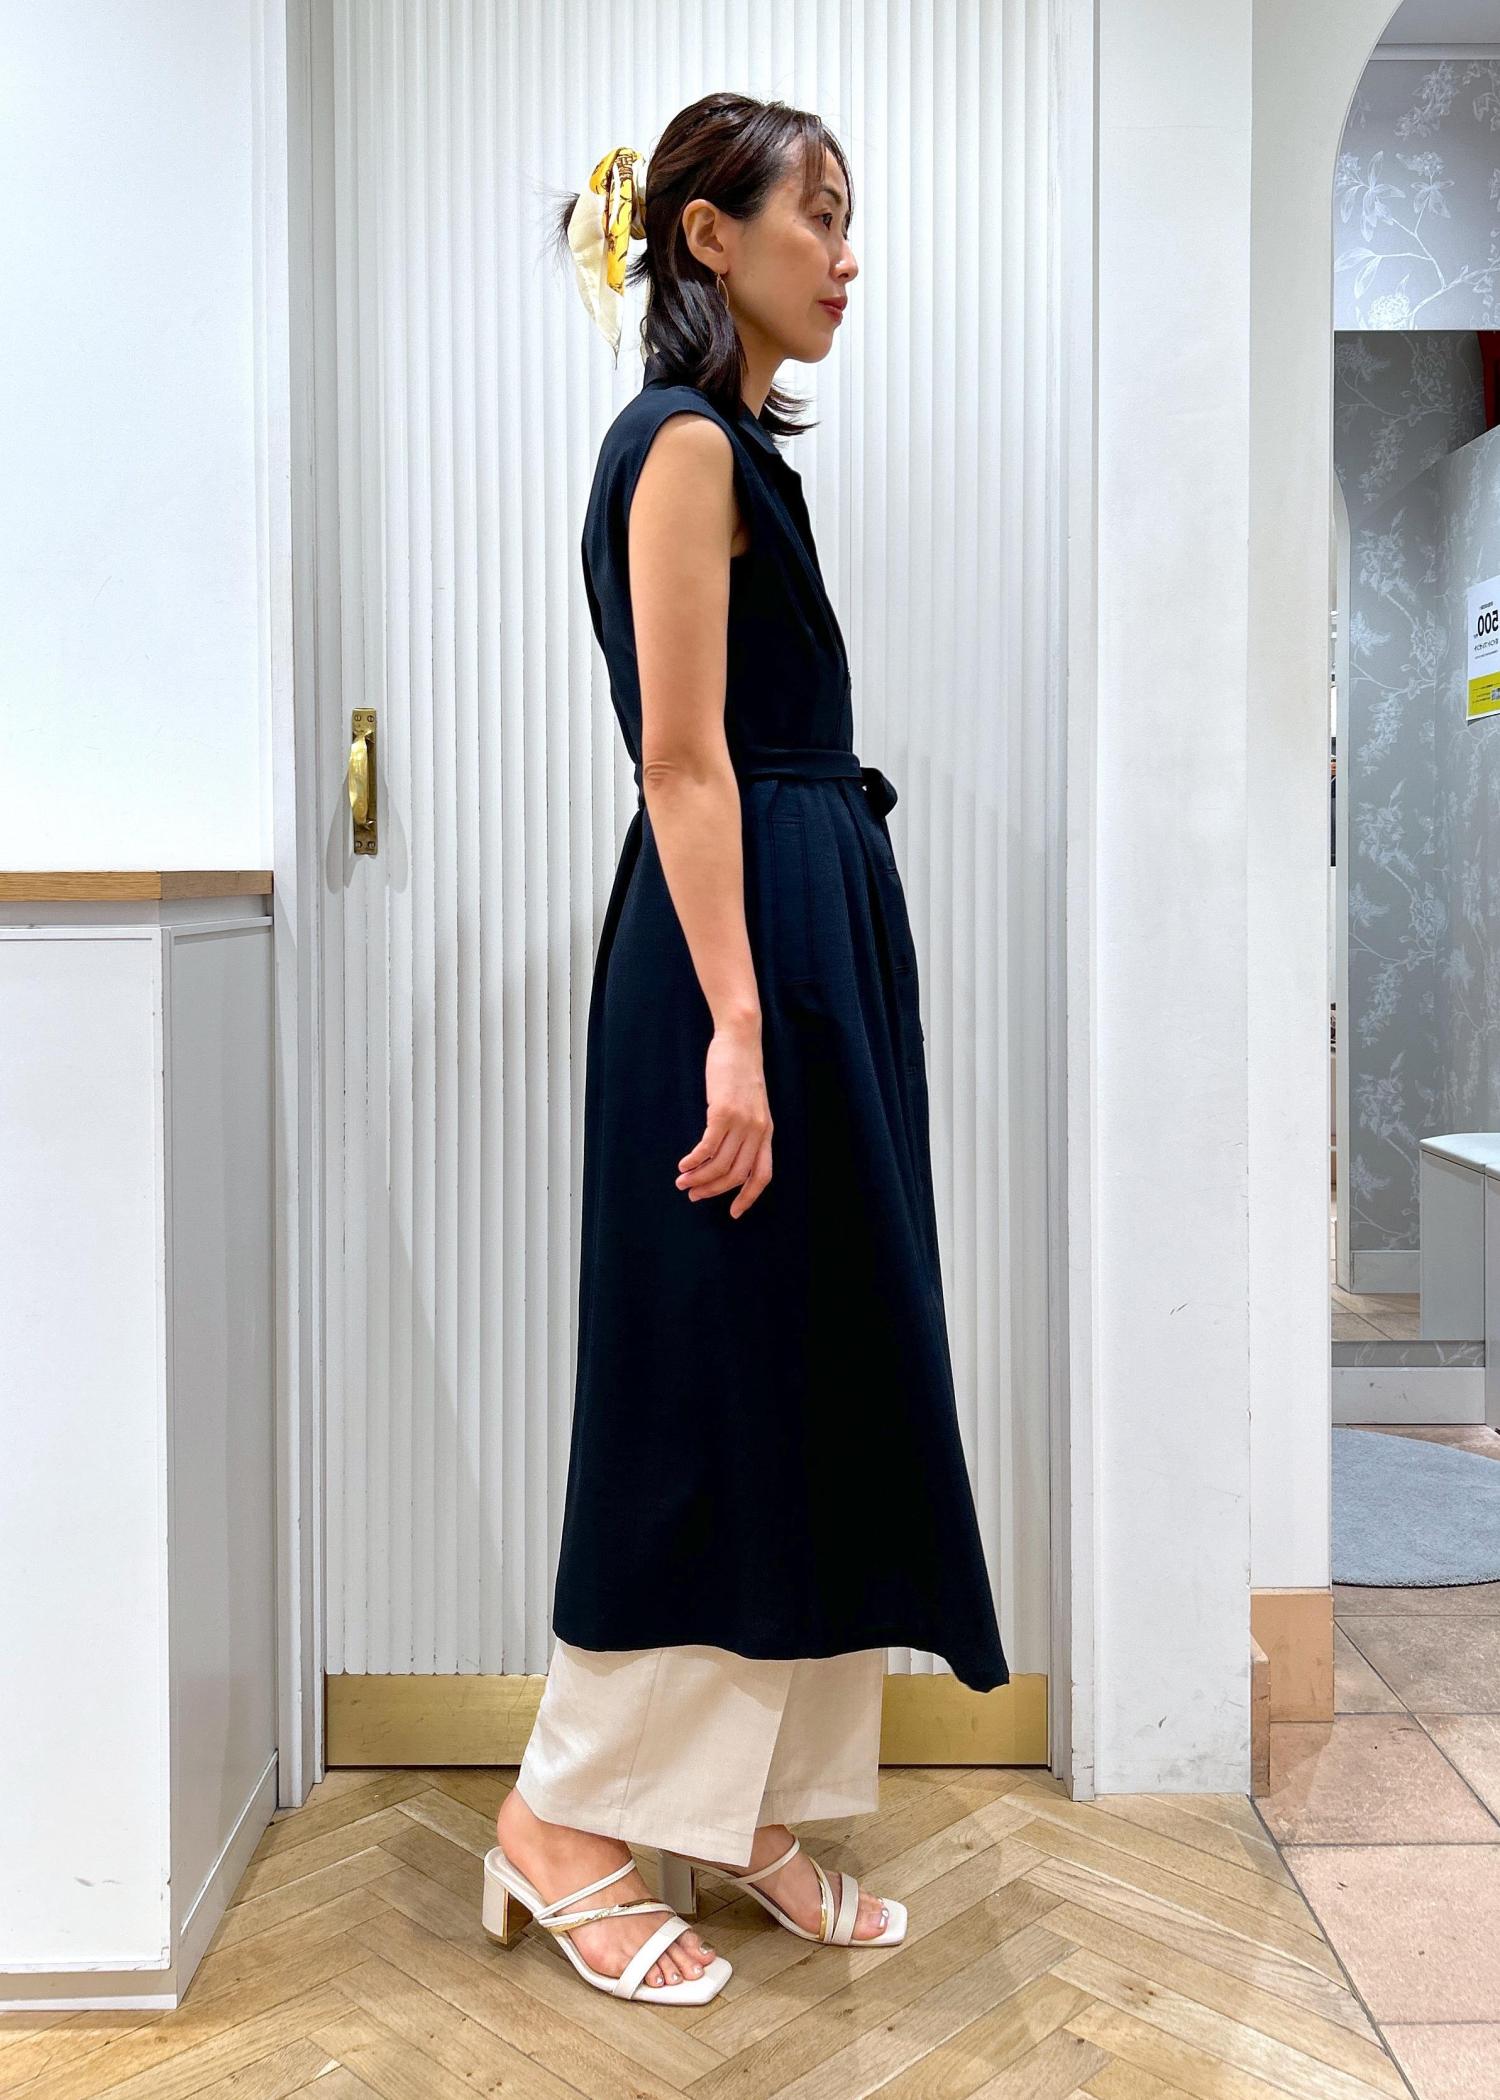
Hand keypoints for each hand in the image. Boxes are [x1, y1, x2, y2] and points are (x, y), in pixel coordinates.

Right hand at [676, 1023, 772, 1216]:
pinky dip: (694, 1160)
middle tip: (693, 1195)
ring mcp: (742, 1122)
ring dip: (698, 1177)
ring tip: (682, 1181)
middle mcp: (758, 1131)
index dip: (748, 1197)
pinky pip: (707, 1146)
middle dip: (713, 1190)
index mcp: (766, 1132)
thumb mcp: (752, 1104)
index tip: (734, 1212)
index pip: (762, 1175)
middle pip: (736, 1175)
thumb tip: (725, 1153)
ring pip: (720, 1164)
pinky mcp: (723, 1112)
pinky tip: (683, 1164)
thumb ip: (746, 1128)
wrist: (741, 1041)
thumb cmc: (741, 1071)